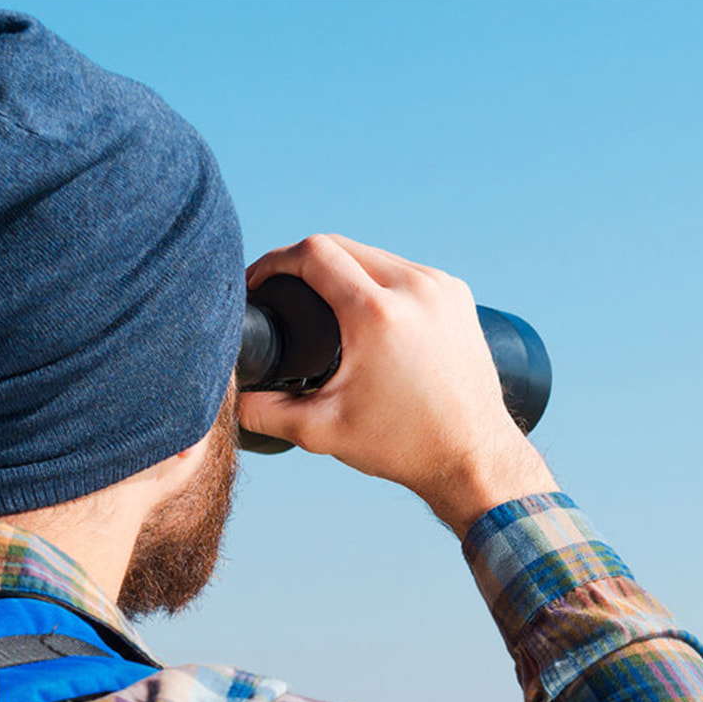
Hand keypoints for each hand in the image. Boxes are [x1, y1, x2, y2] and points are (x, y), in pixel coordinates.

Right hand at [240, 235, 557, 535]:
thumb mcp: (321, 432)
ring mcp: (440, 287)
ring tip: (317, 300)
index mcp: (377, 314)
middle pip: (342, 245)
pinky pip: (404, 270)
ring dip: (341, 269)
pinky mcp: (456, 295)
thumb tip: (230, 397)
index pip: (314, 253)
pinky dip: (376, 281)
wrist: (471, 456)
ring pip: (374, 254)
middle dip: (303, 262)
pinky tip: (361, 306)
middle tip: (279, 292)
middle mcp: (414, 288)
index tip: (256, 281)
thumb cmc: (401, 446)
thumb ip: (265, 412)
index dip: (274, 262)